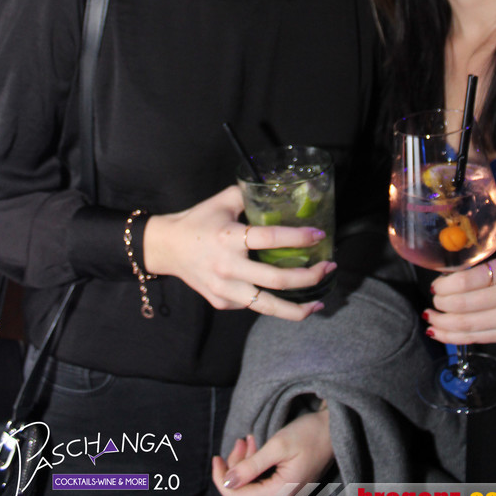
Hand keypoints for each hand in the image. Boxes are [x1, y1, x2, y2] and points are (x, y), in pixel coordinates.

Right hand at [143, 186, 334, 320]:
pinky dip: (272, 302)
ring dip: (298, 308)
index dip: (299, 238)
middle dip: (310, 276)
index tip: (319, 235)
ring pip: (268, 307)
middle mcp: (228, 267)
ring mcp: (225, 289)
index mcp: (229, 238)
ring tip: (318, 302)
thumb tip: (279, 187)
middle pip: (278, 280)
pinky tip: (286, 296)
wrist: (167, 248)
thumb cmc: (198, 221)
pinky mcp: (222, 302)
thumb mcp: (222, 201)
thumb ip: (249, 193)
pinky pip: (253, 305)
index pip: (271, 239)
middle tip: (329, 268)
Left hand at [212, 408, 333, 495]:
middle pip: (244, 492)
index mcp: (281, 495)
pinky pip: (262, 484)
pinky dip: (255, 467)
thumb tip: (227, 482)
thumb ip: (251, 466)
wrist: (334, 430)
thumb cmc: (309, 434)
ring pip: (252, 487)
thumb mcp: (278, 445)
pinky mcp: (288, 491)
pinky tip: (257, 449)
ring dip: (245, 464)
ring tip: (250, 440)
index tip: (215, 457)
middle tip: (241, 440)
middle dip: (236, 466)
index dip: (220, 479)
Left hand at [423, 256, 495, 344]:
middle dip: (440, 304)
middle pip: (462, 305)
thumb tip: (443, 273)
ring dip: (441, 323)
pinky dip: (451, 337)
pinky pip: (475, 338)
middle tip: (433, 298)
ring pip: (466, 325)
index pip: (464, 282)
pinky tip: (436, 332)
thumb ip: (475, 262)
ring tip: (429, 317)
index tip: (435, 285)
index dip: (443, 286)